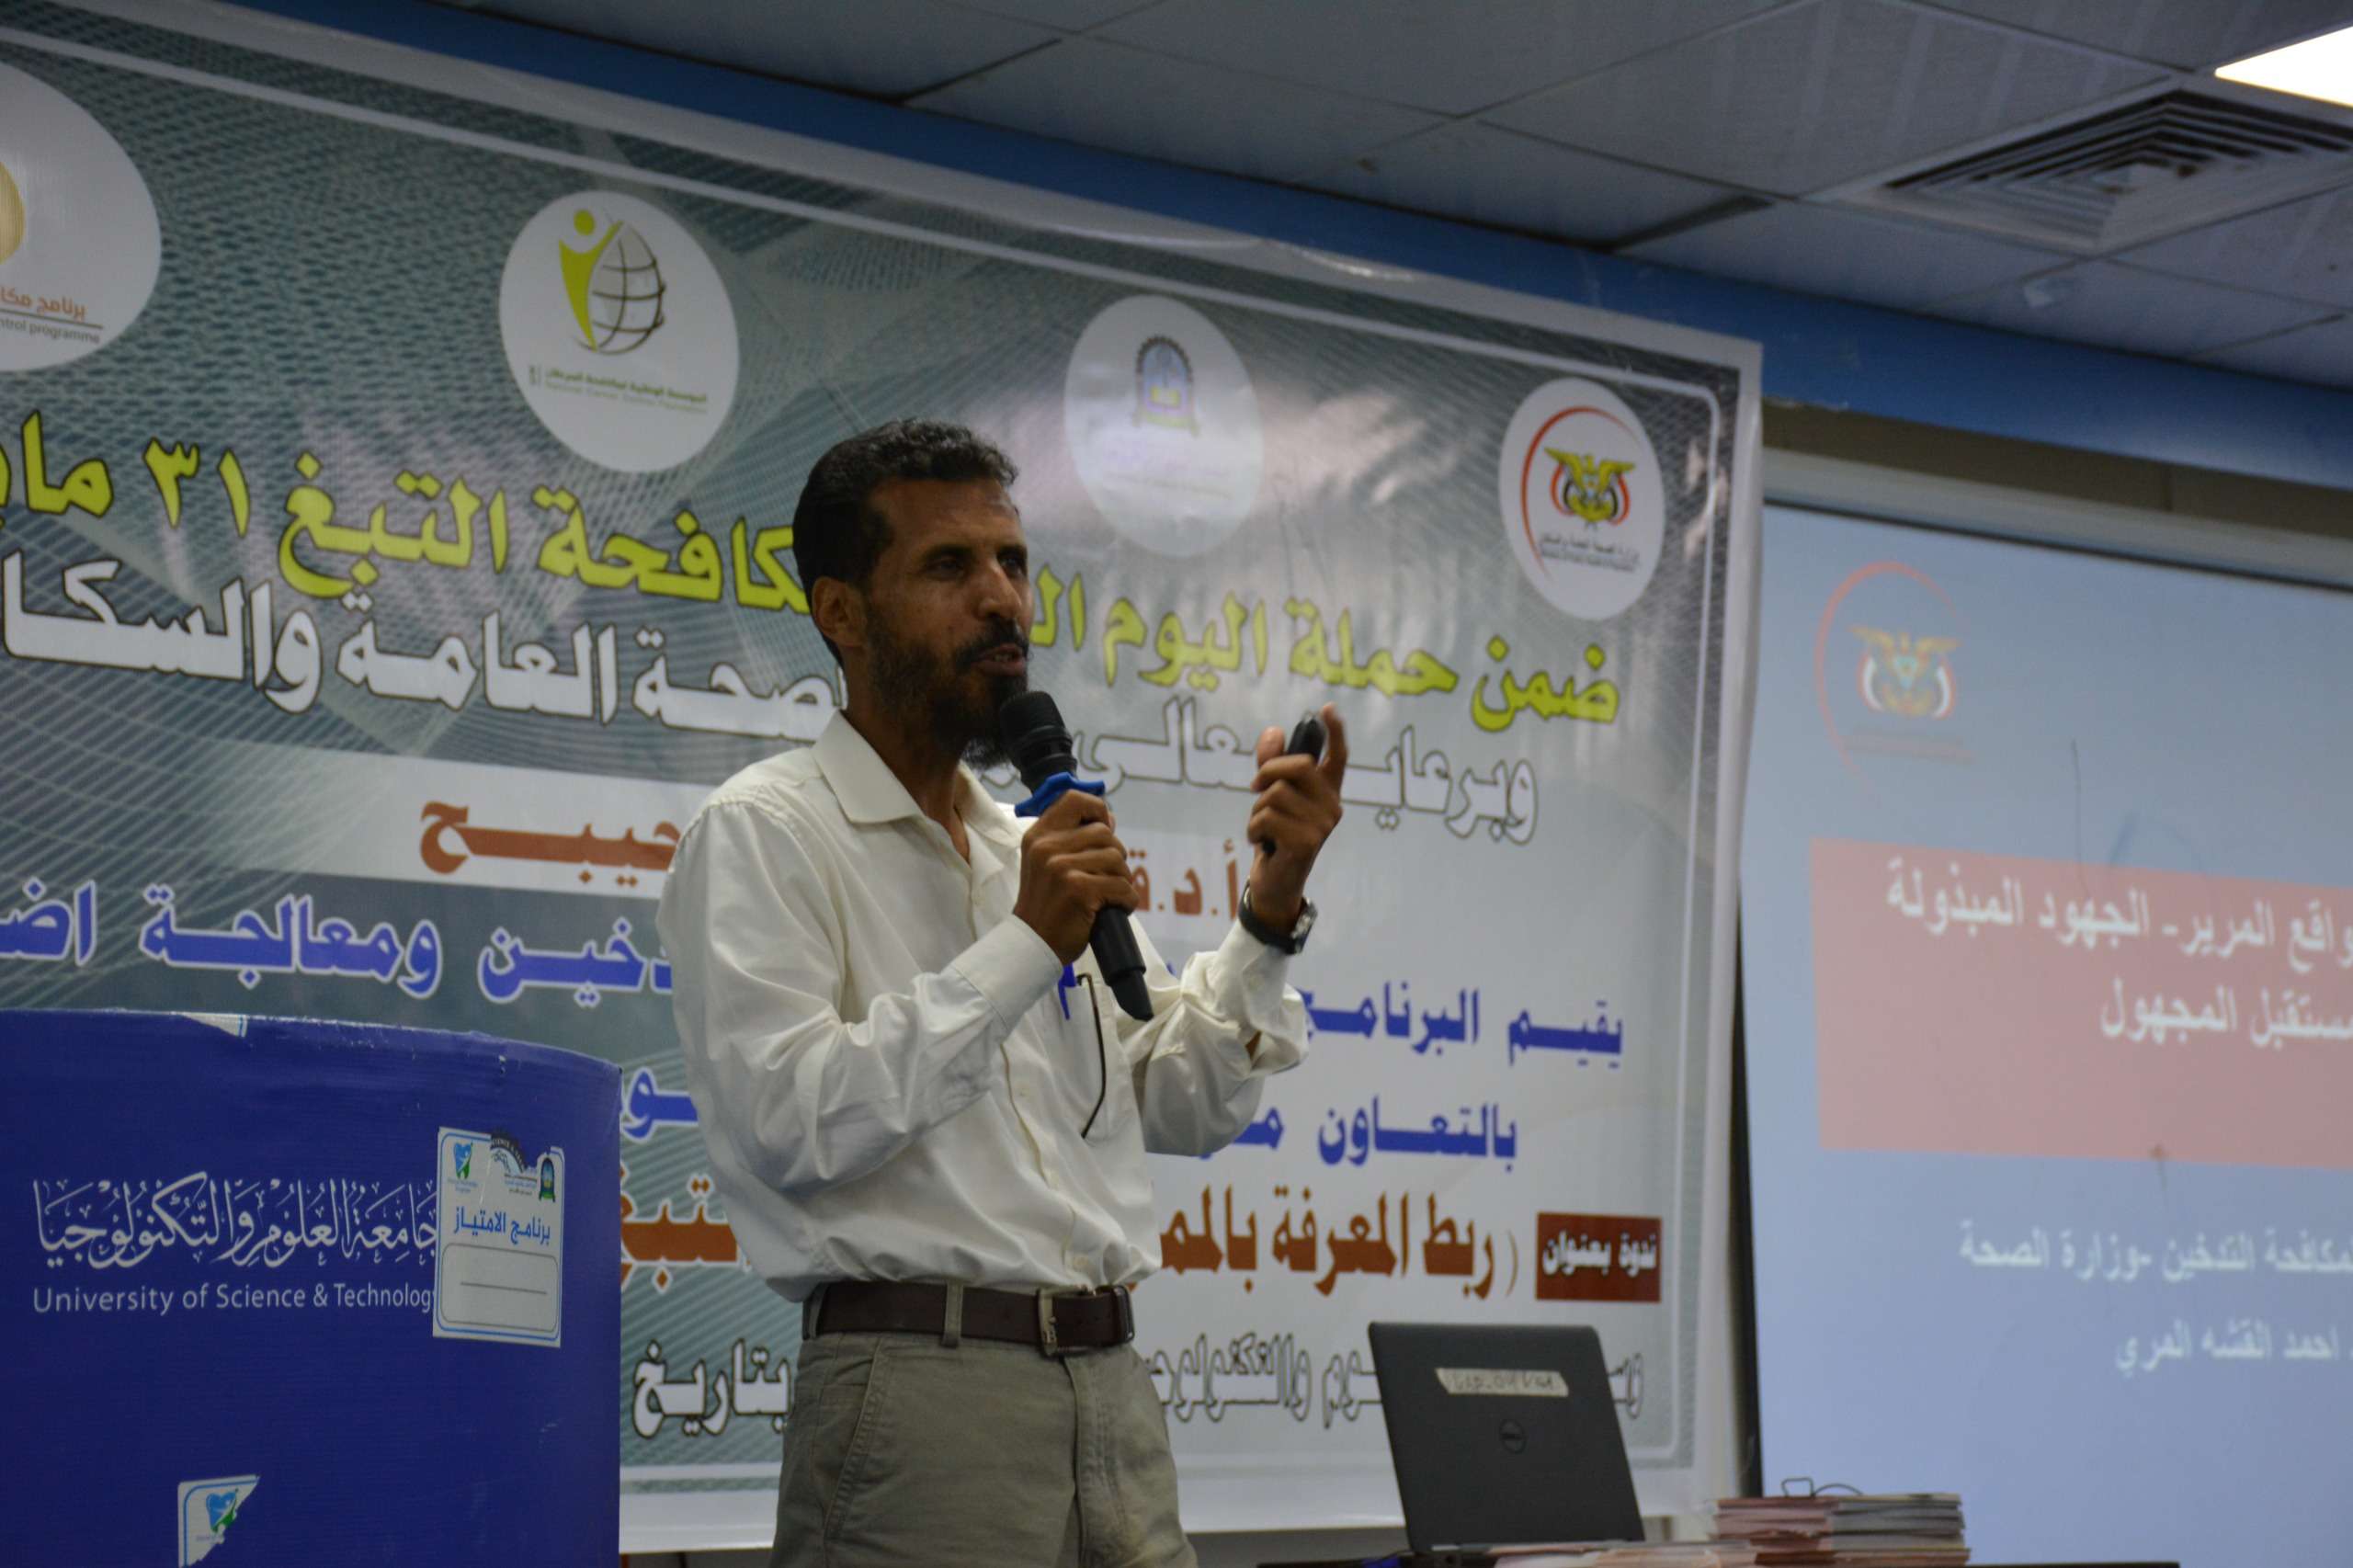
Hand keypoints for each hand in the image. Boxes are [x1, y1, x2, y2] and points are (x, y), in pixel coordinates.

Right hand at [1012, 788, 1140, 964]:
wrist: (1032, 944)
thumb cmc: (1045, 905)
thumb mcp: (1045, 863)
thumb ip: (1072, 839)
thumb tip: (1110, 818)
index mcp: (1038, 835)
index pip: (1075, 799)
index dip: (1097, 810)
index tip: (1103, 829)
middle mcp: (1047, 847)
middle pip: (1105, 833)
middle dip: (1115, 856)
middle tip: (1105, 878)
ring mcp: (1062, 868)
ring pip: (1116, 859)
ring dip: (1121, 880)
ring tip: (1107, 896)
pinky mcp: (1079, 889)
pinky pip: (1121, 886)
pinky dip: (1126, 901)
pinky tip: (1113, 909)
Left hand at [1245, 702, 1346, 930]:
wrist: (1275, 882)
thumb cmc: (1275, 837)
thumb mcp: (1271, 798)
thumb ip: (1271, 765)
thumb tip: (1273, 732)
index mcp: (1327, 792)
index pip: (1338, 757)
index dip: (1335, 732)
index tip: (1327, 708)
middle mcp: (1332, 806)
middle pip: (1299, 765)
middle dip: (1268, 771)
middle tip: (1254, 789)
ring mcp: (1322, 825)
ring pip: (1276, 794)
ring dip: (1256, 810)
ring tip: (1262, 828)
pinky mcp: (1307, 842)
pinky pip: (1267, 817)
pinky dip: (1253, 829)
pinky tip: (1260, 843)